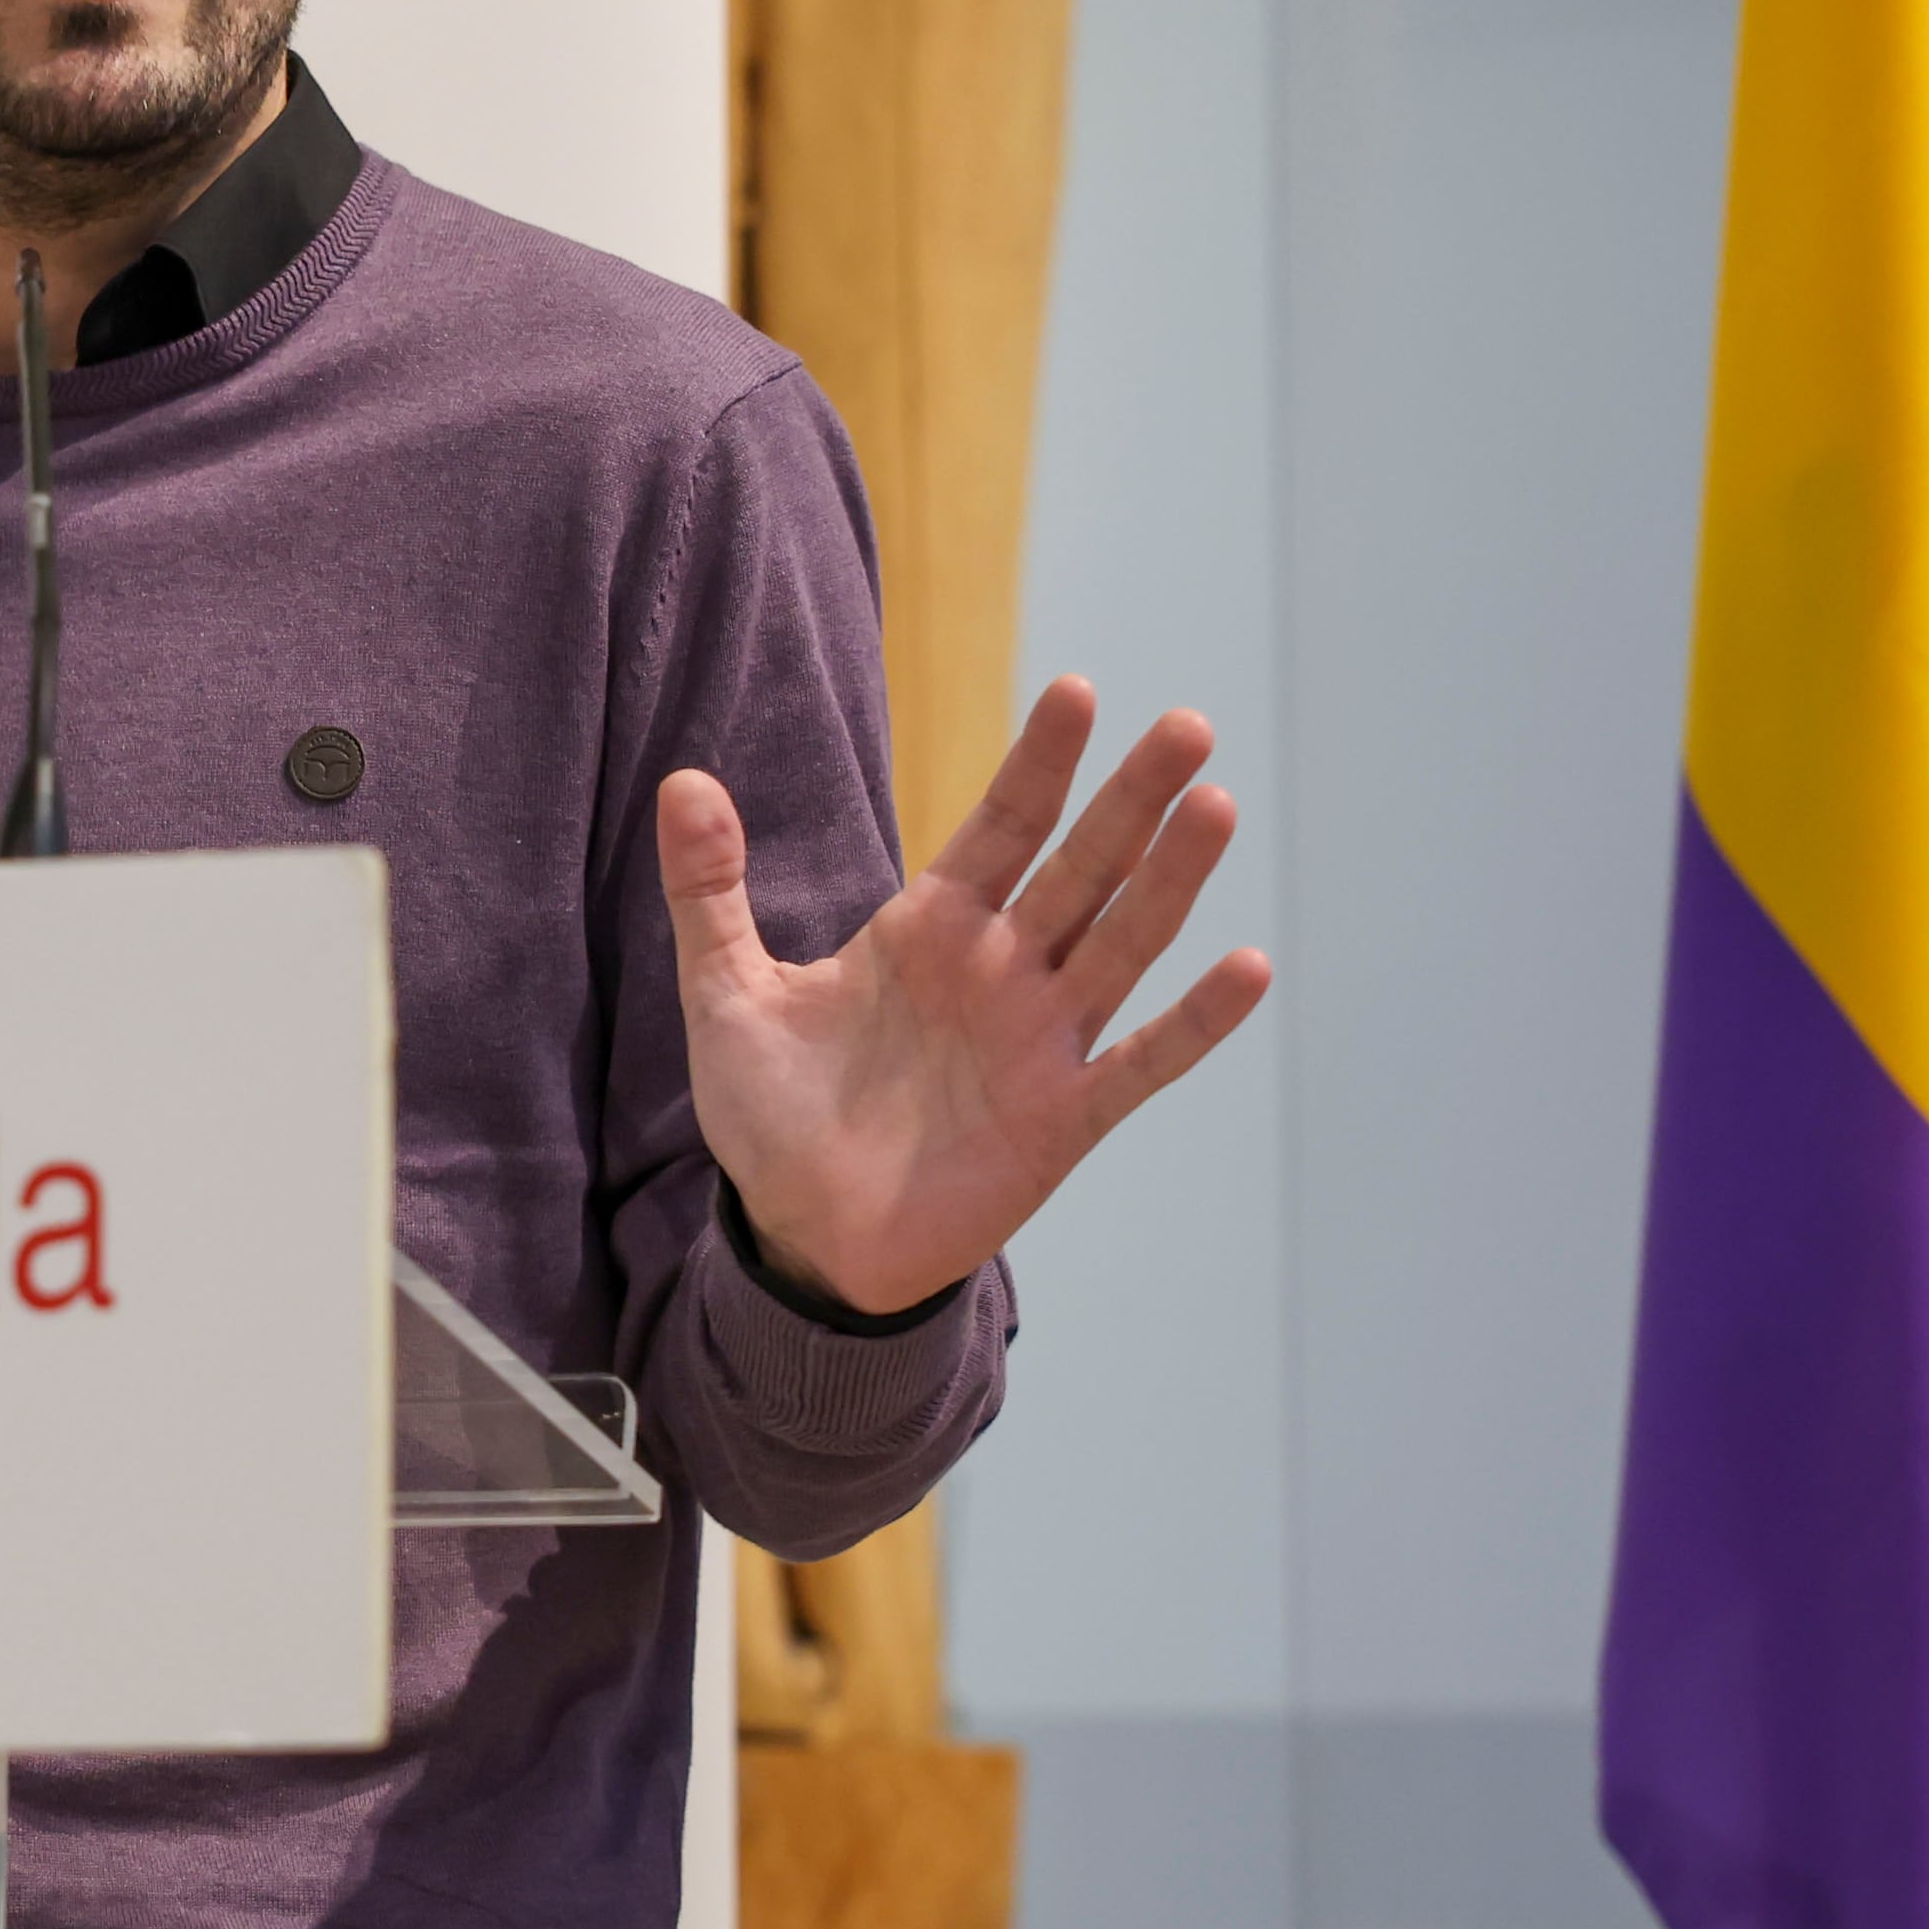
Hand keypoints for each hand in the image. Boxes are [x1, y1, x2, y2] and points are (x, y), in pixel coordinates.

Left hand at [661, 676, 1271, 1315]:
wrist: (802, 1237)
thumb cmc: (772, 1114)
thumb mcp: (726, 993)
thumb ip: (711, 888)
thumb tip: (680, 780)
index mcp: (930, 930)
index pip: (1001, 826)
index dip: (1040, 763)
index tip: (1078, 691)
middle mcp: (1000, 971)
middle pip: (1082, 867)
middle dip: (1132, 798)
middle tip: (1187, 726)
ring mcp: (1040, 1041)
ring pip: (1123, 944)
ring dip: (1172, 880)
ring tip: (1217, 806)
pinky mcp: (1064, 1118)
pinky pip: (1142, 1061)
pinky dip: (1194, 1021)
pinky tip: (1248, 966)